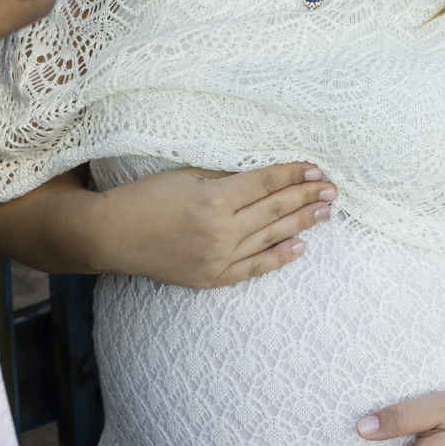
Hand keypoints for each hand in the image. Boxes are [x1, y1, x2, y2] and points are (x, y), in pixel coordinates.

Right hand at [0, 162, 335, 284]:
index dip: (293, 174)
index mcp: (215, 198)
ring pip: (271, 236)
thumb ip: (225, 175)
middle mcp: (222, 230)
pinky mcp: (212, 278)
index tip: (315, 167)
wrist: (111, 236)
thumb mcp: (185, 174)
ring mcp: (218, 257)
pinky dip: (279, 257)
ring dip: (302, 222)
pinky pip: (254, 268)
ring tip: (326, 211)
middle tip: (333, 188)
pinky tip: (301, 246)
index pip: (267, 183)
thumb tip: (263, 172)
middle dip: (307, 196)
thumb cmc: (144, 197)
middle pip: (275, 209)